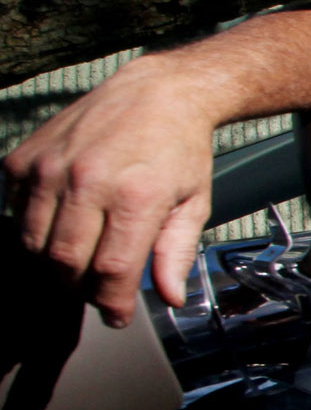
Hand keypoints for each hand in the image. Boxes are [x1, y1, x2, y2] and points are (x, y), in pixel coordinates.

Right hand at [5, 57, 223, 327]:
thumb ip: (175, 253)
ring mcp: (50, 168)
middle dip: (76, 289)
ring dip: (49, 266)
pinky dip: (31, 230)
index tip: (116, 316)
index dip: (110, 303)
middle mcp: (88, 181)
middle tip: (92, 290)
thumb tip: (168, 297)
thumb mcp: (193, 202)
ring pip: (32, 242)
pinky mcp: (24, 158)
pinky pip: (14, 212)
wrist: (155, 93)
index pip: (110, 270)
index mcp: (136, 196)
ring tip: (75, 265)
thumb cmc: (179, 149)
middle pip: (64, 262)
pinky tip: (58, 227)